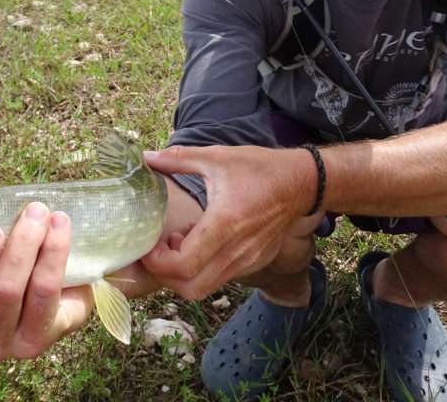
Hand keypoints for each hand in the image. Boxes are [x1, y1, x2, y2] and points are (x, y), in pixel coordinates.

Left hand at [141, 146, 321, 299]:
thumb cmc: (258, 168)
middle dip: (166, 274)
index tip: (149, 243)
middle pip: (190, 288)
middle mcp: (237, 251)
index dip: (158, 261)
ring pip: (204, 288)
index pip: (183, 266)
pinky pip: (219, 279)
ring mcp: (246, 261)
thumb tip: (146, 158)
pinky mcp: (253, 264)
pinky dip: (201, 269)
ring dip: (183, 273)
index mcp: (225, 224)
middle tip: (158, 249)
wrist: (300, 183)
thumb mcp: (216, 157)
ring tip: (178, 242)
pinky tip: (199, 241)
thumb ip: (178, 159)